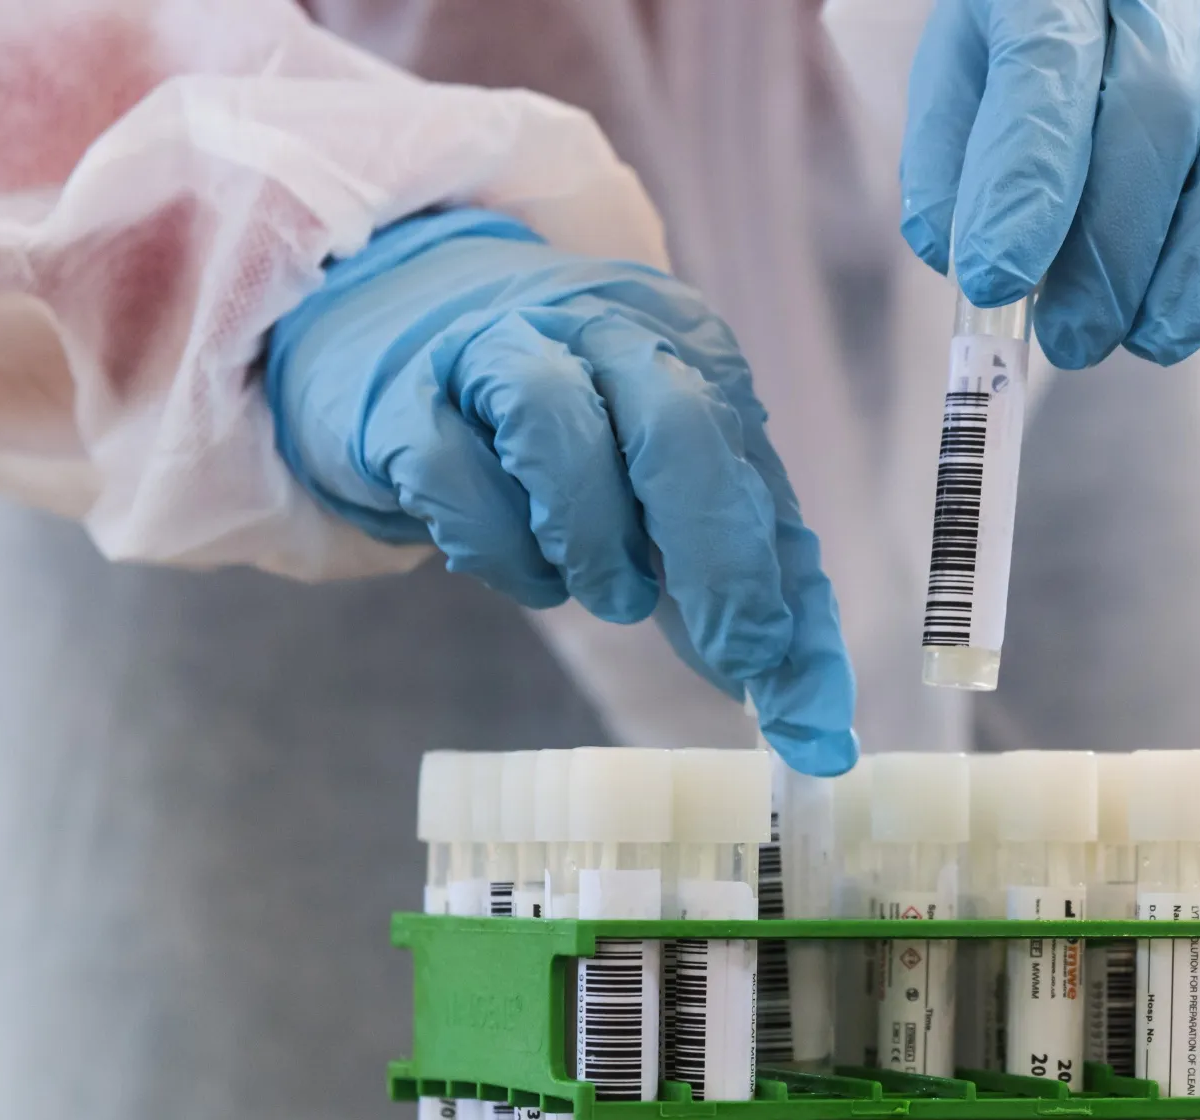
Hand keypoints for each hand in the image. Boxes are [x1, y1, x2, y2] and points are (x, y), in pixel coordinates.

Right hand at [265, 209, 855, 774]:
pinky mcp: (402, 401)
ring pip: (558, 434)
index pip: (756, 476)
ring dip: (593, 545)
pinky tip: (516, 563)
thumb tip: (805, 708)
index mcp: (685, 349)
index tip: (804, 709)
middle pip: (677, 427)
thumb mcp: (660, 491)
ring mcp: (492, 350)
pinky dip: (497, 548)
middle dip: (717, 560)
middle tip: (732, 654)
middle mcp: (597, 329)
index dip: (787, 592)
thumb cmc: (558, 431)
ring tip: (603, 588)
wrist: (394, 339)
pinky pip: (455, 479)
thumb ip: (732, 579)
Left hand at [900, 0, 1199, 368]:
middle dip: (1115, 245)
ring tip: (1158, 338)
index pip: (1045, 68)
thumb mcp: (966, 80)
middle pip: (1161, 105)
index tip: (999, 284)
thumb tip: (968, 262)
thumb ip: (956, 164)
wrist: (1125, 6)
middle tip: (1078, 338)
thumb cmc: (1038, 52)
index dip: (1025, 185)